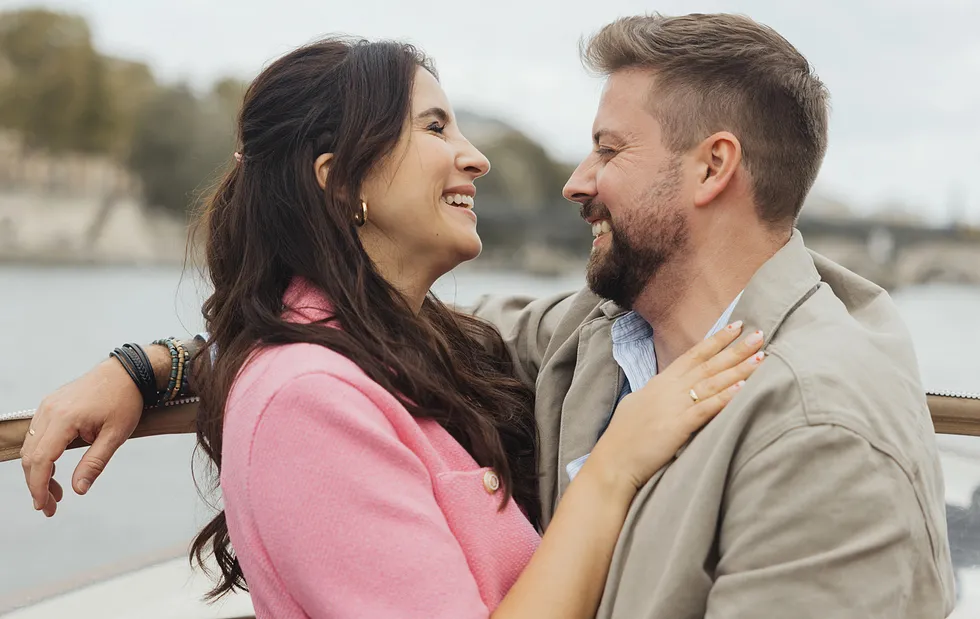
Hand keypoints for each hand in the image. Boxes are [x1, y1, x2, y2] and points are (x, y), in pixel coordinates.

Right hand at [20, 357, 144, 516]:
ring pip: (31, 447)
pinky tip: (55, 469)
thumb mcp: (116, 435)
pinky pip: (37, 435)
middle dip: (36, 484)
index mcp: (64, 418)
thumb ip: (95, 463)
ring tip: (56, 493)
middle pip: (31, 456)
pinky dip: (42, 455)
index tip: (44, 506)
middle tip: (50, 507)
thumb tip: (78, 490)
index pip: (41, 460)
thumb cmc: (124, 401)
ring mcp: (47, 406)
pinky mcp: (50, 406)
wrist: (126, 372)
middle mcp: (49, 411)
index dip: (39, 486)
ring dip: (38, 472)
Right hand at [588, 322, 764, 492]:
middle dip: (735, 349)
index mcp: (661, 382)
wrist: (613, 460)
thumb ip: (658, 392)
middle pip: (708, 365)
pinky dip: (724, 398)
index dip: (716, 340)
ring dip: (737, 370)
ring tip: (760, 358)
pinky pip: (705, 409)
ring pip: (712, 383)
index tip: (736, 326)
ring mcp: (673, 407)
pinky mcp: (677, 427)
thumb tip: (668, 386)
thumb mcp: (639, 403)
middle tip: (759, 335)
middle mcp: (669, 389)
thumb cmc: (624, 435)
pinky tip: (742, 389)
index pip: (693, 355)